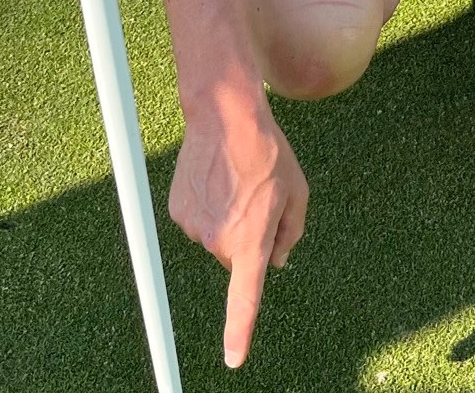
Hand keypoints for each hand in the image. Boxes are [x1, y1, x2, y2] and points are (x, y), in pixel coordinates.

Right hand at [168, 93, 307, 368]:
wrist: (226, 115)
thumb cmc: (268, 152)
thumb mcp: (297, 192)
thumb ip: (290, 234)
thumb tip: (277, 264)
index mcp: (252, 240)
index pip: (245, 296)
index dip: (239, 331)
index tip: (234, 359)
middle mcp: (219, 240)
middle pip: (234, 255)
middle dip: (245, 234)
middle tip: (253, 196)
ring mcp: (194, 227)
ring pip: (214, 237)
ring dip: (225, 218)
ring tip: (233, 180)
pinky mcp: (177, 211)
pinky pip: (197, 220)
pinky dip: (207, 205)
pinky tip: (214, 177)